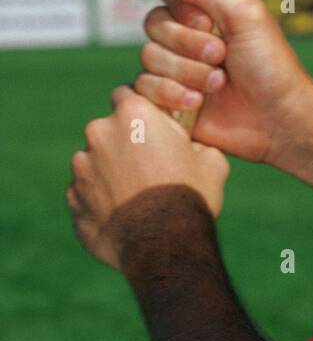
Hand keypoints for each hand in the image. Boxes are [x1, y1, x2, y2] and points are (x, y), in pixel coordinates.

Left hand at [69, 90, 228, 272]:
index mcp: (132, 113)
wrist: (164, 246)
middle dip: (124, 143)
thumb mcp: (211, 160)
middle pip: (109, 129)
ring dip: (111, 172)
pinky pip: (87, 193)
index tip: (153, 128)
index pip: (127, 94)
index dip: (140, 111)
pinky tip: (125, 216)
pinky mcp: (72, 199)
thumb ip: (192, 142)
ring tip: (137, 197)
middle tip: (149, 166)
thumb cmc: (190, 196)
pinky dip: (101, 200)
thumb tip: (190, 146)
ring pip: (95, 162)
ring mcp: (82, 167)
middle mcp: (100, 133)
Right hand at [133, 0, 312, 166]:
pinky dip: (170, 94)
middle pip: (154, 27)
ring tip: (218, 84)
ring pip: (148, 59)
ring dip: (186, 72)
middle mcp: (186, 41)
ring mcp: (176, 72)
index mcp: (206, 16)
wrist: (278, 120)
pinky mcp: (168, 102)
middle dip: (188, 44)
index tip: (209, 22)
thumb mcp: (244, 16)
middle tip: (221, 56)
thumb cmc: (270, 66)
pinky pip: (141, 89)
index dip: (183, 11)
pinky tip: (198, 103)